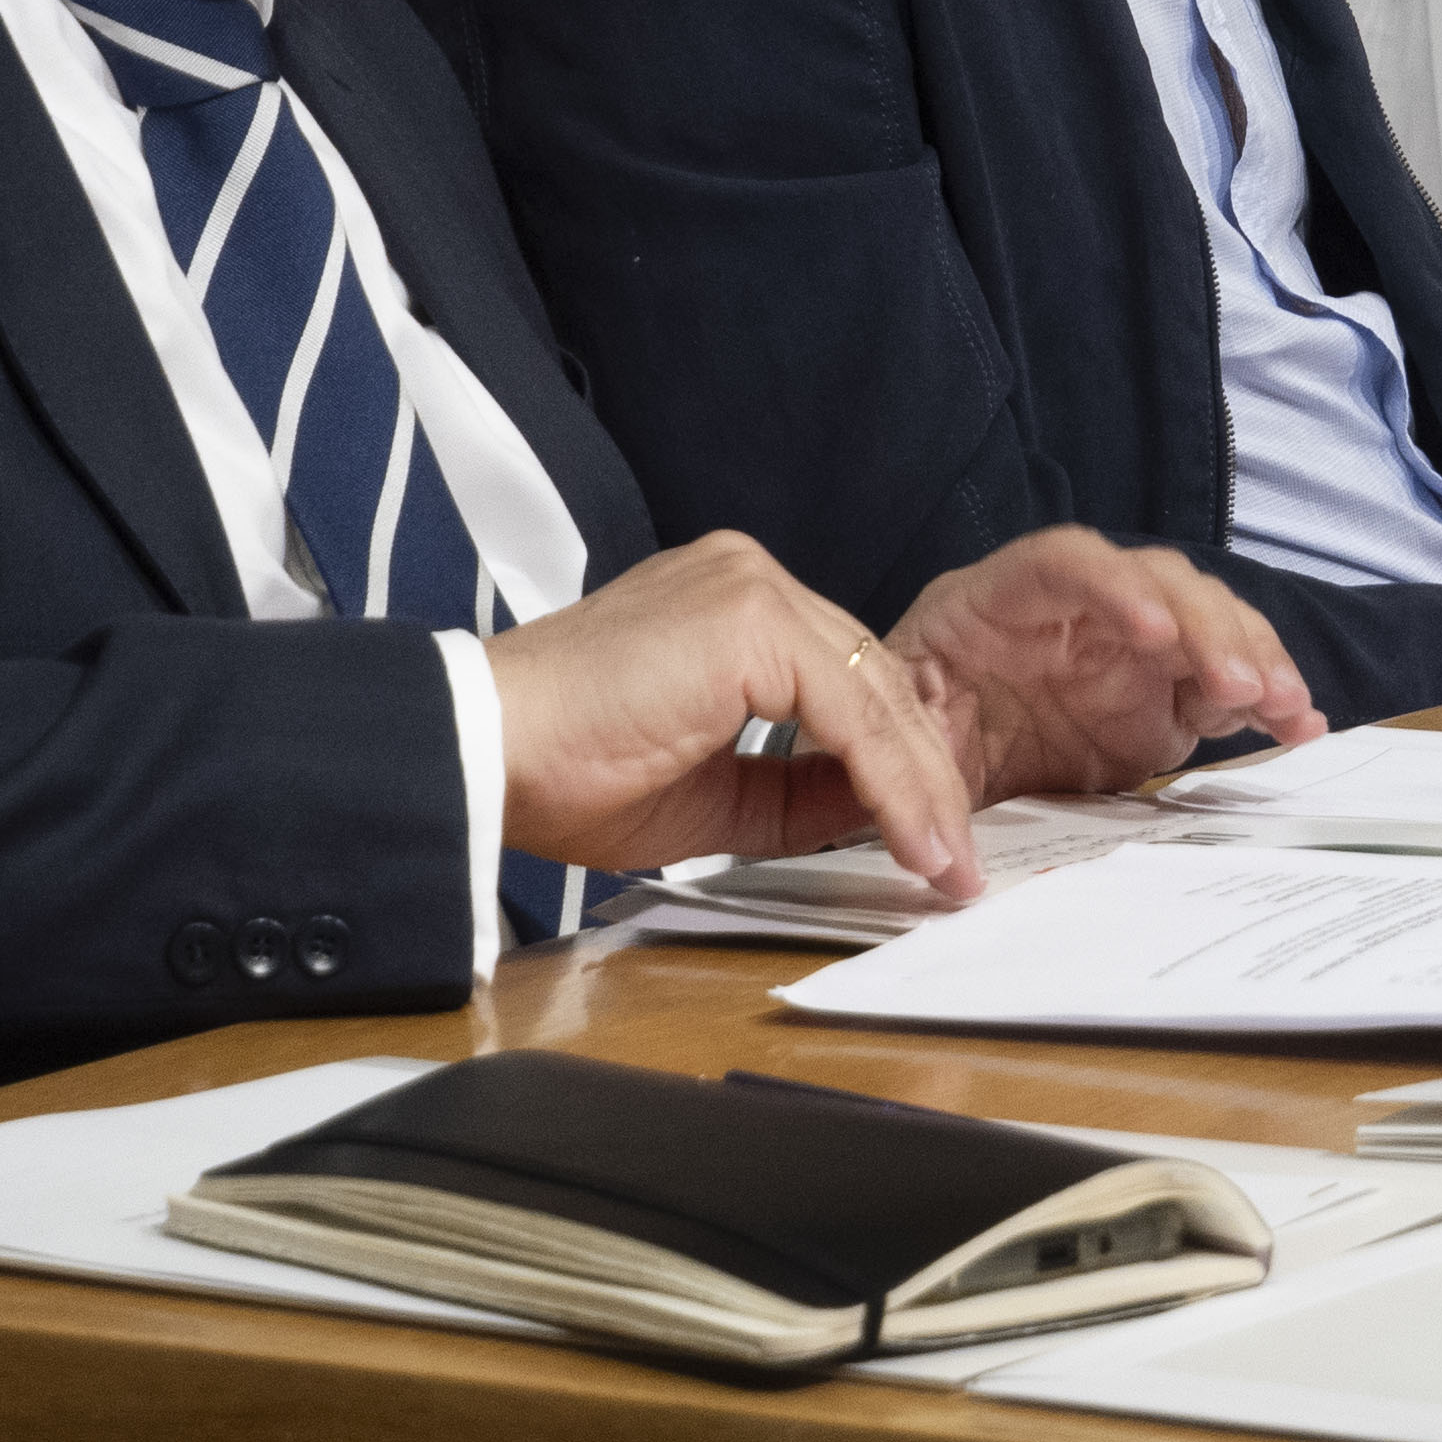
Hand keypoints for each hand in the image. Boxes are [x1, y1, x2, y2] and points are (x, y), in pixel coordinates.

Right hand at [482, 530, 983, 895]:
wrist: (484, 753)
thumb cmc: (566, 770)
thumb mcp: (714, 792)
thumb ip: (797, 789)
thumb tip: (878, 810)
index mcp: (734, 604)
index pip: (849, 680)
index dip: (897, 763)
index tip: (930, 837)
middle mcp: (750, 577)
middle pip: (876, 681)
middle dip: (926, 779)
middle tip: (958, 862)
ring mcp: (752, 587)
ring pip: (876, 694)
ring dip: (922, 788)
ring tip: (946, 865)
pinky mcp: (750, 619)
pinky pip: (851, 710)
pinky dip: (890, 781)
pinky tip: (912, 839)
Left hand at [890, 527, 1319, 802]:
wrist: (916, 765)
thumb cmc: (894, 740)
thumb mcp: (894, 756)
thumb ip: (921, 792)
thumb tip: (946, 867)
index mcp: (994, 602)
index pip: (1064, 562)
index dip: (1115, 589)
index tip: (1156, 636)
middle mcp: (1075, 612)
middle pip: (1158, 584)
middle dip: (1207, 628)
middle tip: (1242, 685)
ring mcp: (1127, 652)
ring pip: (1204, 623)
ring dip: (1250, 657)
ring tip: (1284, 706)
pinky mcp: (1162, 699)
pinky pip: (1221, 686)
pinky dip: (1264, 703)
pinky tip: (1299, 727)